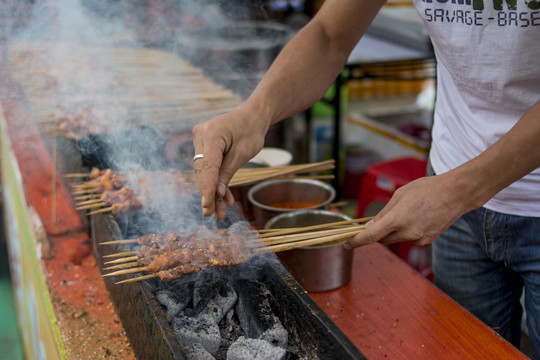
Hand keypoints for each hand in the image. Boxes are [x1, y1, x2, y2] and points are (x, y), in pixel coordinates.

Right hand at [192, 106, 268, 219]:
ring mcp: (199, 139)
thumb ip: (228, 172)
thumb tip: (218, 194)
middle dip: (209, 194)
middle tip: (212, 214)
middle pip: (203, 171)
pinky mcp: (202, 145)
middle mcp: (200, 135)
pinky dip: (215, 181)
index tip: (207, 207)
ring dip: (212, 191)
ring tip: (218, 212)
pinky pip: (207, 166)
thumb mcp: (243, 153)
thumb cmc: (251, 131)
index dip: (208, 188)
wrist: (251, 116)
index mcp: (211, 134)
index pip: (208, 166)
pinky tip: (223, 198)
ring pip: (204, 171)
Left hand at [345, 173, 469, 248]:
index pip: (371, 236)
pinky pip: (408, 239)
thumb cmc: (426, 189)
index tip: (346, 244)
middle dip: (377, 232)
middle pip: (382, 239)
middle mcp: (407, 233)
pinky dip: (406, 232)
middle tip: (379, 220)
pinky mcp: (426, 241)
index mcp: (397, 219)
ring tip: (407, 212)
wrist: (456, 194)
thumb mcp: (399, 195)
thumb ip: (383, 213)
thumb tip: (370, 226)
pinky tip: (417, 218)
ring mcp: (418, 239)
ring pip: (395, 239)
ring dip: (393, 230)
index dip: (356, 241)